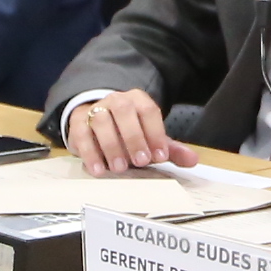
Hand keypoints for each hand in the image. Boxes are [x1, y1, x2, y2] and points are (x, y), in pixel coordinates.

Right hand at [67, 85, 192, 175]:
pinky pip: (81, 133)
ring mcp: (95, 109)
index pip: (148, 110)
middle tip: (140, 162)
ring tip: (119, 168)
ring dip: (111, 145)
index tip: (160, 156)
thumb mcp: (151, 139)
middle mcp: (116, 100)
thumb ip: (170, 149)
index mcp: (138, 100)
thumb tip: (193, 160)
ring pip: (101, 120)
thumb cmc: (129, 132)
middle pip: (124, 111)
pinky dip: (89, 153)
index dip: (155, 133)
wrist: (97, 120)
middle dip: (133, 137)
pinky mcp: (77, 122)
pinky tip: (98, 169)